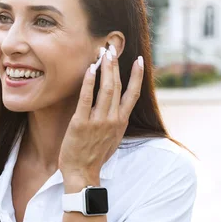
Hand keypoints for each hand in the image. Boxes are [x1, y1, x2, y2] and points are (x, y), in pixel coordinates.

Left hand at [59, 45, 143, 184]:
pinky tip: (90, 69)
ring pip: (106, 89)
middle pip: (117, 86)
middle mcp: (113, 120)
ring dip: (105, 69)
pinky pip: (86, 99)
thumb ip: (115, 121)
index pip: (133, 94)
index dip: (137, 76)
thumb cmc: (94, 156)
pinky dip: (89, 82)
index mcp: (121, 122)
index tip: (139, 59)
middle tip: (112, 47)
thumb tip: (118, 108)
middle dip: (115, 65)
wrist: (82, 174)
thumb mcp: (111, 138)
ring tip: (103, 52)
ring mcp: (98, 122)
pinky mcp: (81, 124)